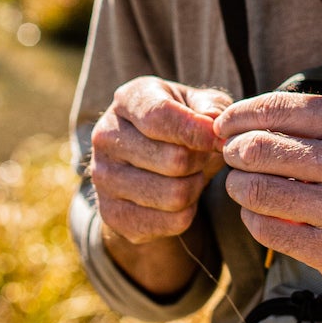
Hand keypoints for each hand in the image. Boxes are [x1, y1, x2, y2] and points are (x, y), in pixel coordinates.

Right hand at [90, 77, 231, 247]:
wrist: (148, 164)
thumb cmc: (181, 125)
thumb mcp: (200, 105)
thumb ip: (212, 109)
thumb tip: (215, 128)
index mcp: (128, 99)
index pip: (160, 117)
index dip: (196, 132)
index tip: (218, 140)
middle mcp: (106, 135)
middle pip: (174, 160)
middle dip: (201, 162)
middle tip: (204, 159)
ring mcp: (103, 177)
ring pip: (175, 195)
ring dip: (195, 188)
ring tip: (192, 176)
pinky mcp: (111, 214)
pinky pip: (171, 222)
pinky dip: (187, 213)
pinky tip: (181, 198)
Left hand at [216, 91, 321, 306]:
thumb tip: (250, 118)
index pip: (280, 107)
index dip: (240, 115)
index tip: (226, 126)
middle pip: (258, 147)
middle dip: (233, 152)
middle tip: (232, 159)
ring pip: (257, 190)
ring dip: (238, 188)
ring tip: (243, 188)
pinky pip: (268, 229)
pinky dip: (254, 220)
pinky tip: (261, 216)